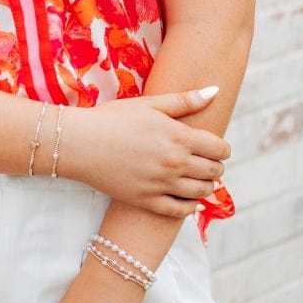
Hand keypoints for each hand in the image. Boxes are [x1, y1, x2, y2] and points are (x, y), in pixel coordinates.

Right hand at [64, 87, 229, 214]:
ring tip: (200, 179)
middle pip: (214, 171)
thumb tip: (215, 91)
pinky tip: (191, 201)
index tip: (216, 148)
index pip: (219, 149)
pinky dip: (191, 207)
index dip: (222, 149)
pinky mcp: (147, 201)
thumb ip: (185, 100)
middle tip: (208, 163)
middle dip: (216, 167)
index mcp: (179, 137)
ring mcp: (162, 185)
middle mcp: (175, 163)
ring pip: (201, 193)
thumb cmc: (113, 118)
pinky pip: (180, 211)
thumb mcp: (150, 103)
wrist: (80, 143)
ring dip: (207, 186)